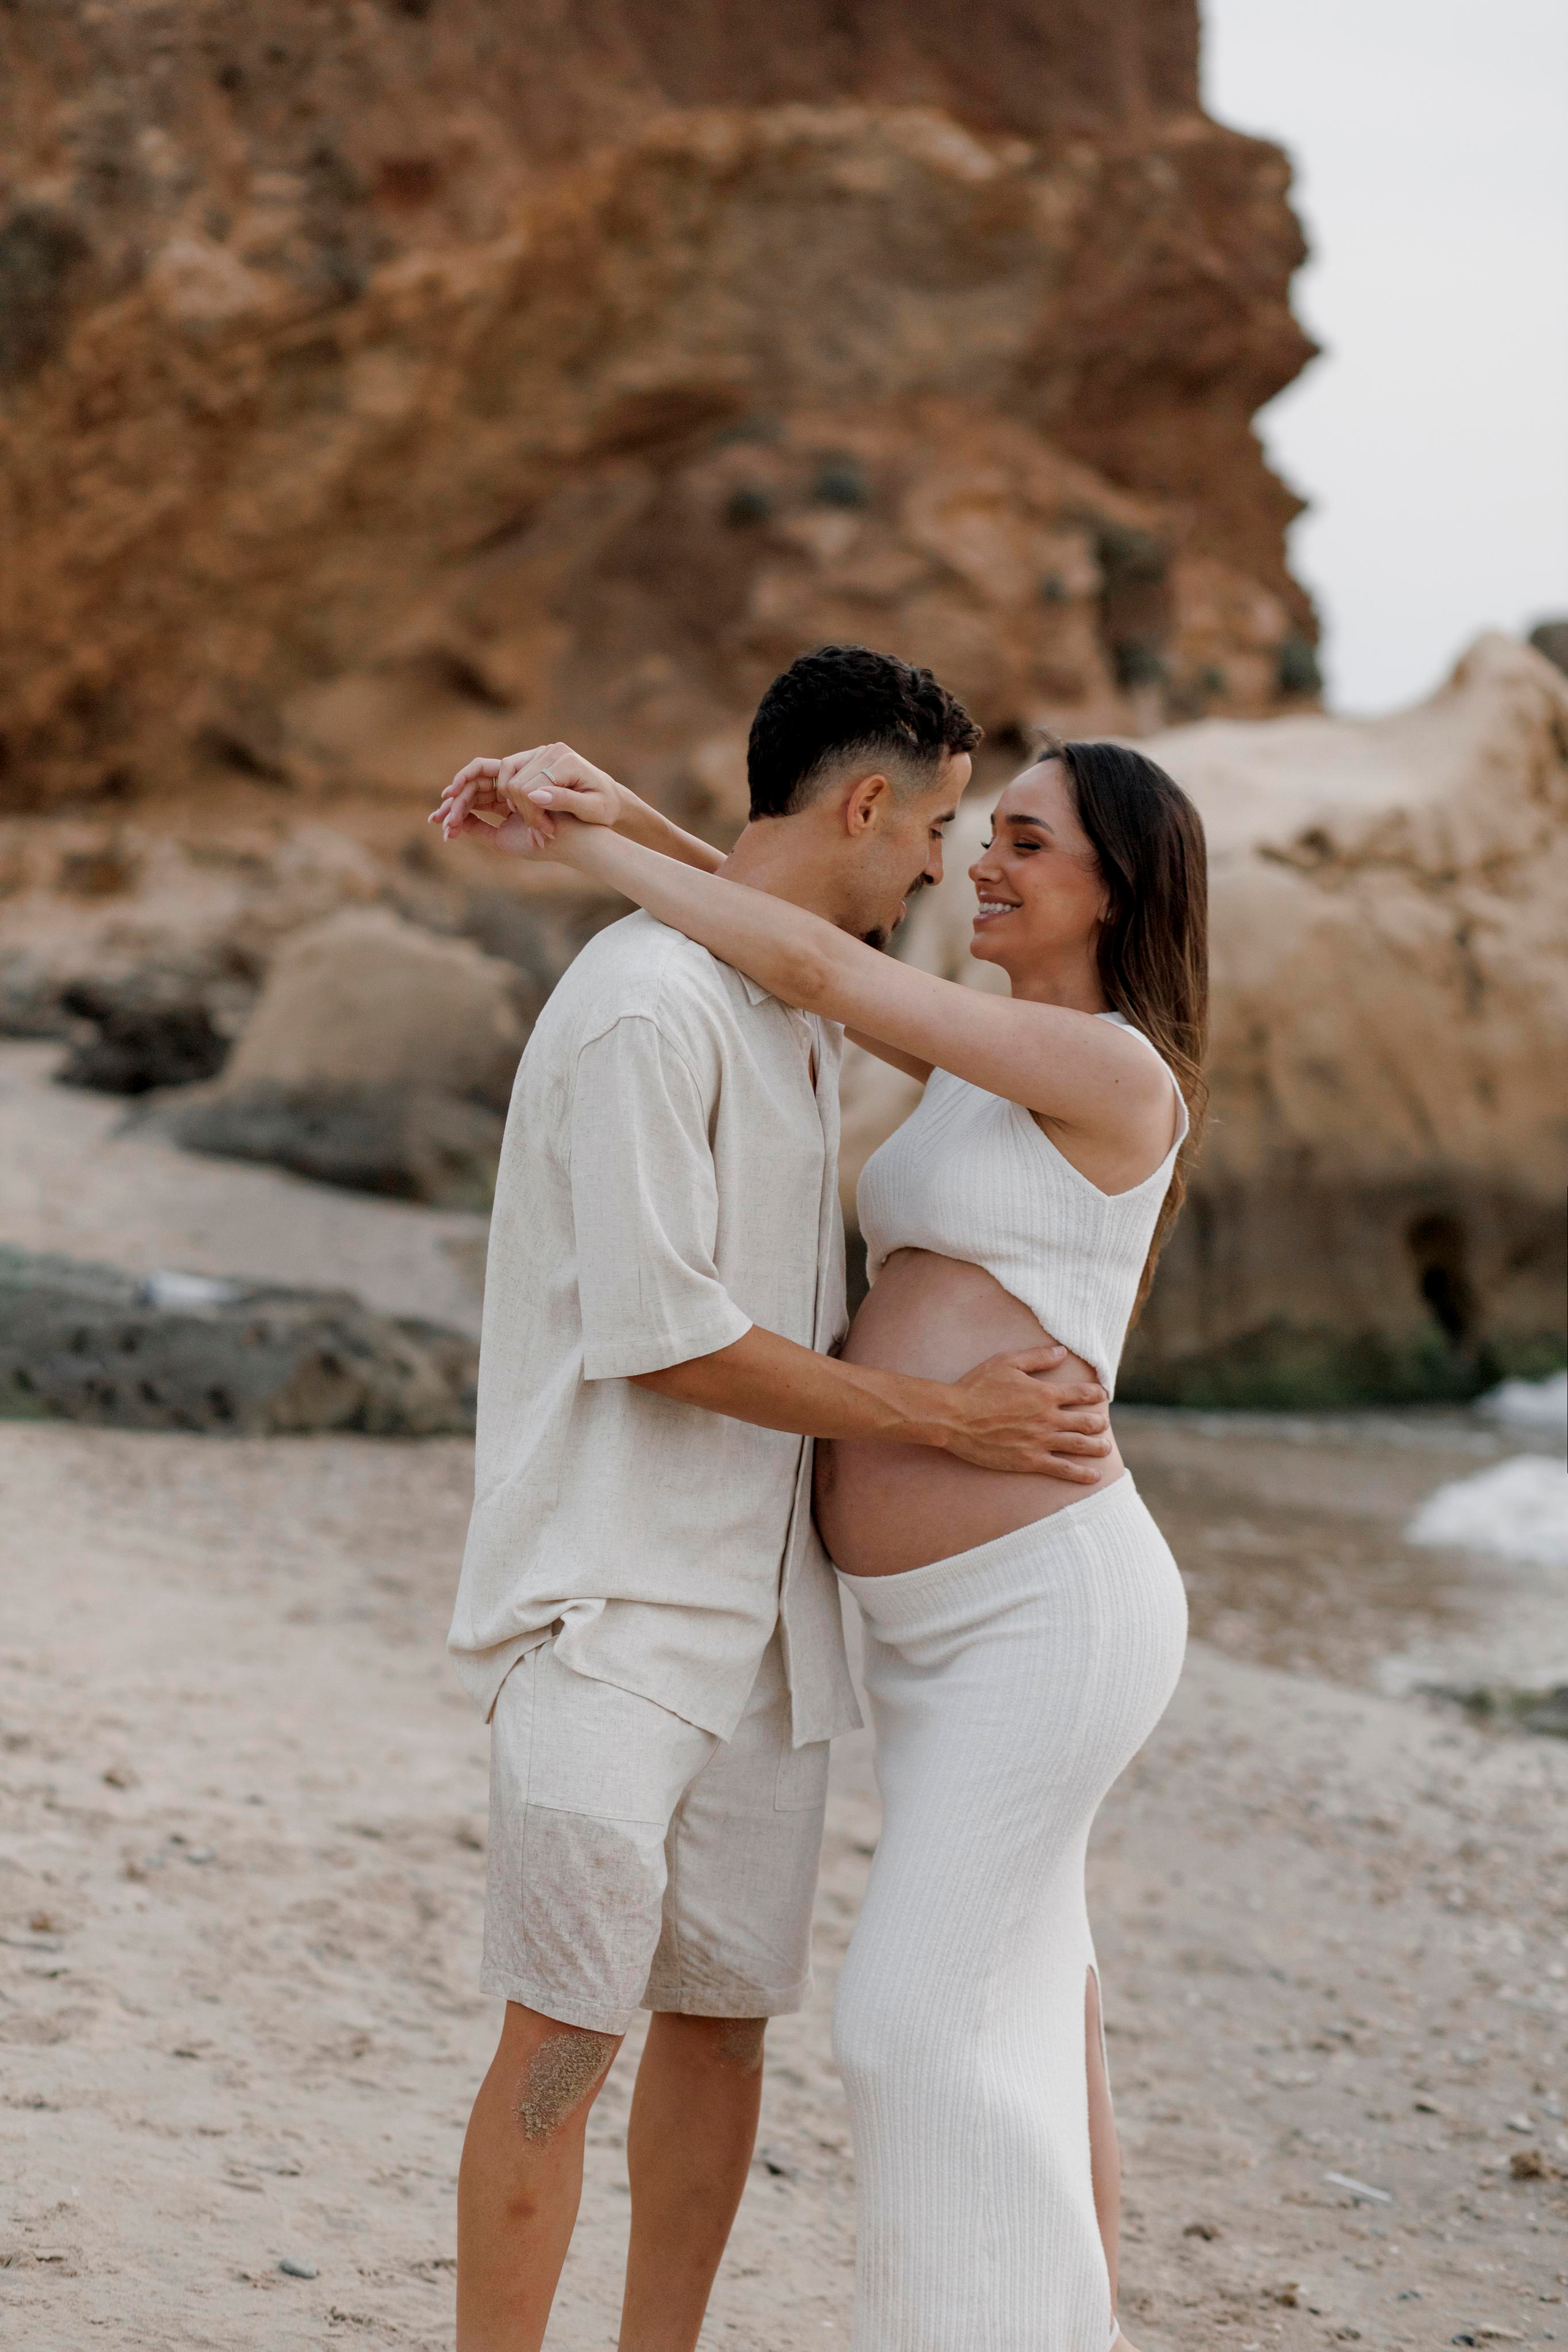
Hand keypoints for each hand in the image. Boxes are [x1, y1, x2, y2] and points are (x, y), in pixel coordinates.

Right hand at [494, 741, 625, 830]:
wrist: (610, 796)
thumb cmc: (604, 806)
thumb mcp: (591, 809)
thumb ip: (564, 801)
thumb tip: (533, 796)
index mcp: (568, 761)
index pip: (529, 790)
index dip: (533, 815)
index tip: (548, 832)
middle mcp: (553, 751)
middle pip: (517, 784)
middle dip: (526, 812)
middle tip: (543, 829)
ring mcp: (543, 751)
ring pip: (509, 778)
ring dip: (517, 803)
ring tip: (537, 820)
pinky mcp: (535, 756)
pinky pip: (509, 770)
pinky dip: (512, 793)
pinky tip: (528, 808)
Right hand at [939, 1345, 1111, 1482]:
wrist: (955, 1417)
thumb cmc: (977, 1386)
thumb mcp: (1007, 1362)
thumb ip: (1037, 1357)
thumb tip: (1063, 1351)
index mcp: (1045, 1393)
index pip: (1081, 1393)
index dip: (1096, 1394)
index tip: (1102, 1396)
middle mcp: (1048, 1418)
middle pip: (1085, 1421)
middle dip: (1099, 1423)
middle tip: (1103, 1425)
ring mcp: (1040, 1441)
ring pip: (1079, 1445)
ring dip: (1096, 1447)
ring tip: (1106, 1449)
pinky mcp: (1029, 1460)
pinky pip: (1062, 1468)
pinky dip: (1080, 1473)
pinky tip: (1093, 1476)